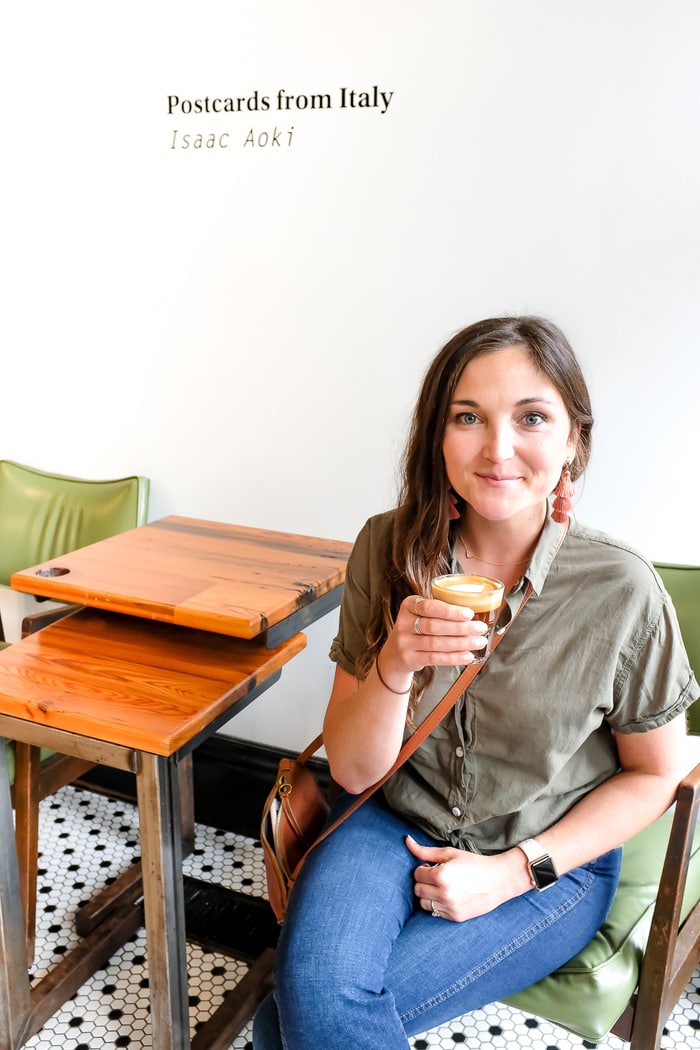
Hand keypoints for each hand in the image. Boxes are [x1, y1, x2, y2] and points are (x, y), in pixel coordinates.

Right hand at [380, 594, 488, 680]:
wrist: (395, 654)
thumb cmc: (416, 630)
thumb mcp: (420, 615)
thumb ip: (441, 611)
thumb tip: (474, 614)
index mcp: (409, 605)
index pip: (429, 606)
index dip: (450, 611)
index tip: (469, 613)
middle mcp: (404, 623)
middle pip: (434, 626)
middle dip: (460, 628)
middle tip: (480, 628)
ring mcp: (405, 642)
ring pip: (436, 643)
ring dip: (461, 643)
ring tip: (478, 642)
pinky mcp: (410, 659)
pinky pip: (435, 658)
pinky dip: (454, 658)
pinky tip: (467, 656)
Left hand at [405, 835, 520, 921]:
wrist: (499, 880)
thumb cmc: (474, 863)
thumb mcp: (450, 853)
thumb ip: (425, 850)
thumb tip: (406, 841)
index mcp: (441, 875)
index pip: (416, 874)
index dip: (424, 868)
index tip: (434, 866)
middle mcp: (443, 893)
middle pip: (417, 889)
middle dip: (424, 882)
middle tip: (438, 877)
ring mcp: (449, 907)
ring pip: (423, 903)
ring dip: (428, 895)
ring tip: (442, 887)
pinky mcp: (455, 917)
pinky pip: (435, 912)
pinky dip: (438, 904)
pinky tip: (449, 896)